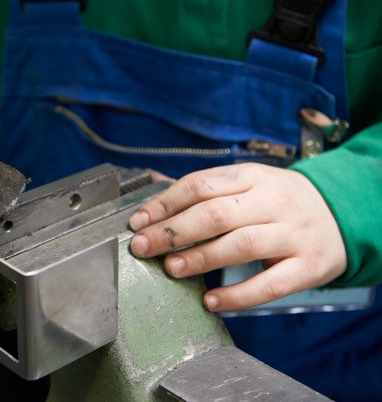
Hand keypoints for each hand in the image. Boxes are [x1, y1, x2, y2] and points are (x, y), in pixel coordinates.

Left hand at [129, 163, 346, 311]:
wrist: (341, 215)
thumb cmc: (278, 202)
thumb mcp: (248, 184)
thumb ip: (206, 190)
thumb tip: (153, 193)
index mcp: (253, 176)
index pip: (201, 185)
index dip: (165, 204)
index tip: (138, 222)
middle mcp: (274, 201)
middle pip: (216, 214)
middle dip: (173, 232)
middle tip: (143, 247)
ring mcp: (293, 233)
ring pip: (242, 245)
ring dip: (201, 258)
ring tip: (171, 268)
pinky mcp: (308, 266)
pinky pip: (270, 284)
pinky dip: (238, 295)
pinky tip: (211, 301)